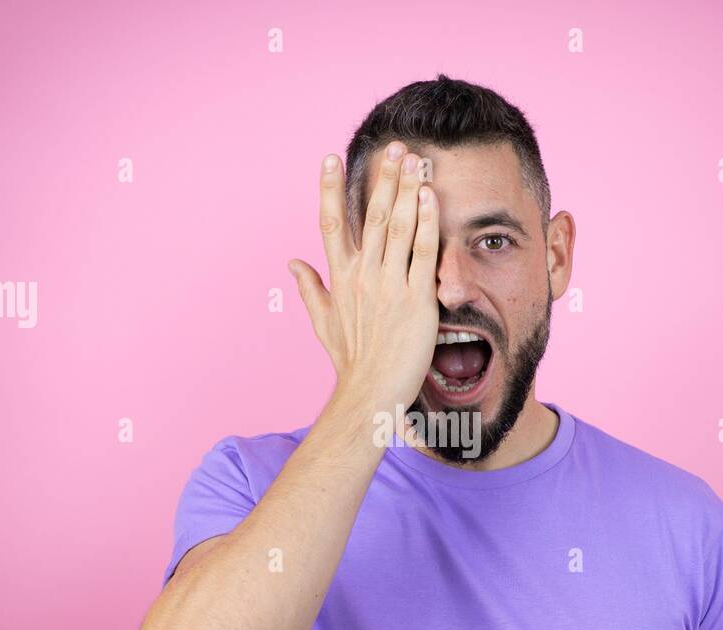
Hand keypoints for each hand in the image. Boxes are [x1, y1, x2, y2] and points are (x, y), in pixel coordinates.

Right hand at [288, 141, 439, 412]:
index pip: (330, 222)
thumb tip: (293, 263)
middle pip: (370, 215)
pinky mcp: (416, 299)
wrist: (371, 391)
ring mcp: (389, 285)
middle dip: (382, 178)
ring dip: (406, 189)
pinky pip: (422, 252)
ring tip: (415, 160)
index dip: (330, 187)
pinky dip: (425, 222)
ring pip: (397, 226)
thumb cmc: (350, 360)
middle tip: (394, 146)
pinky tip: (429, 197)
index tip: (332, 157)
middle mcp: (362, 275)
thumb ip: (310, 288)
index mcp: (339, 277)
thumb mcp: (323, 322)